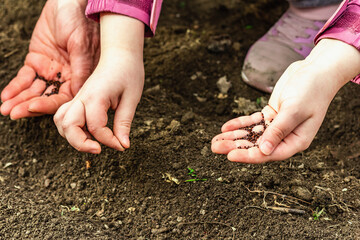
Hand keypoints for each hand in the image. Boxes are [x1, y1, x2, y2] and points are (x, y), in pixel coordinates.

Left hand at [0, 0, 99, 118]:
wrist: (68, 2)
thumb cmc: (81, 21)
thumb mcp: (82, 45)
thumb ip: (81, 70)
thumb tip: (78, 95)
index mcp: (81, 77)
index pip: (65, 97)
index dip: (49, 105)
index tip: (33, 108)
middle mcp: (66, 77)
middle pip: (47, 97)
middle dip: (29, 106)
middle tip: (14, 113)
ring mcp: (51, 70)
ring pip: (34, 90)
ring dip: (19, 100)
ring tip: (6, 108)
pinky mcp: (37, 61)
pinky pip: (25, 77)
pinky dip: (15, 86)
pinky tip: (6, 95)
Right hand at [54, 14, 144, 153]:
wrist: (120, 55)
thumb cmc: (128, 73)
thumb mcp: (131, 99)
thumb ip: (124, 123)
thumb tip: (122, 145)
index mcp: (96, 96)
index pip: (96, 127)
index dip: (109, 141)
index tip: (122, 146)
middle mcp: (82, 97)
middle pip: (68, 126)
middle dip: (81, 144)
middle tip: (99, 150)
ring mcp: (77, 98)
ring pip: (61, 122)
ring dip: (72, 137)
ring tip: (92, 143)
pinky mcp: (78, 99)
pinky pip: (64, 116)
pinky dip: (70, 128)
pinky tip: (87, 132)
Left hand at [212, 39, 359, 162]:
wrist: (315, 70)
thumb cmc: (312, 90)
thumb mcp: (295, 110)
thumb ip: (279, 130)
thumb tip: (264, 150)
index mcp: (297, 141)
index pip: (269, 154)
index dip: (249, 156)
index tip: (230, 156)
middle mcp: (286, 136)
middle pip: (256, 146)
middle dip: (235, 146)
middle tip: (215, 147)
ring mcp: (277, 125)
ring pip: (252, 134)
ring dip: (234, 136)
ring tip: (215, 140)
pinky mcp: (271, 114)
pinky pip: (253, 122)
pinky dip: (240, 124)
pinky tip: (226, 127)